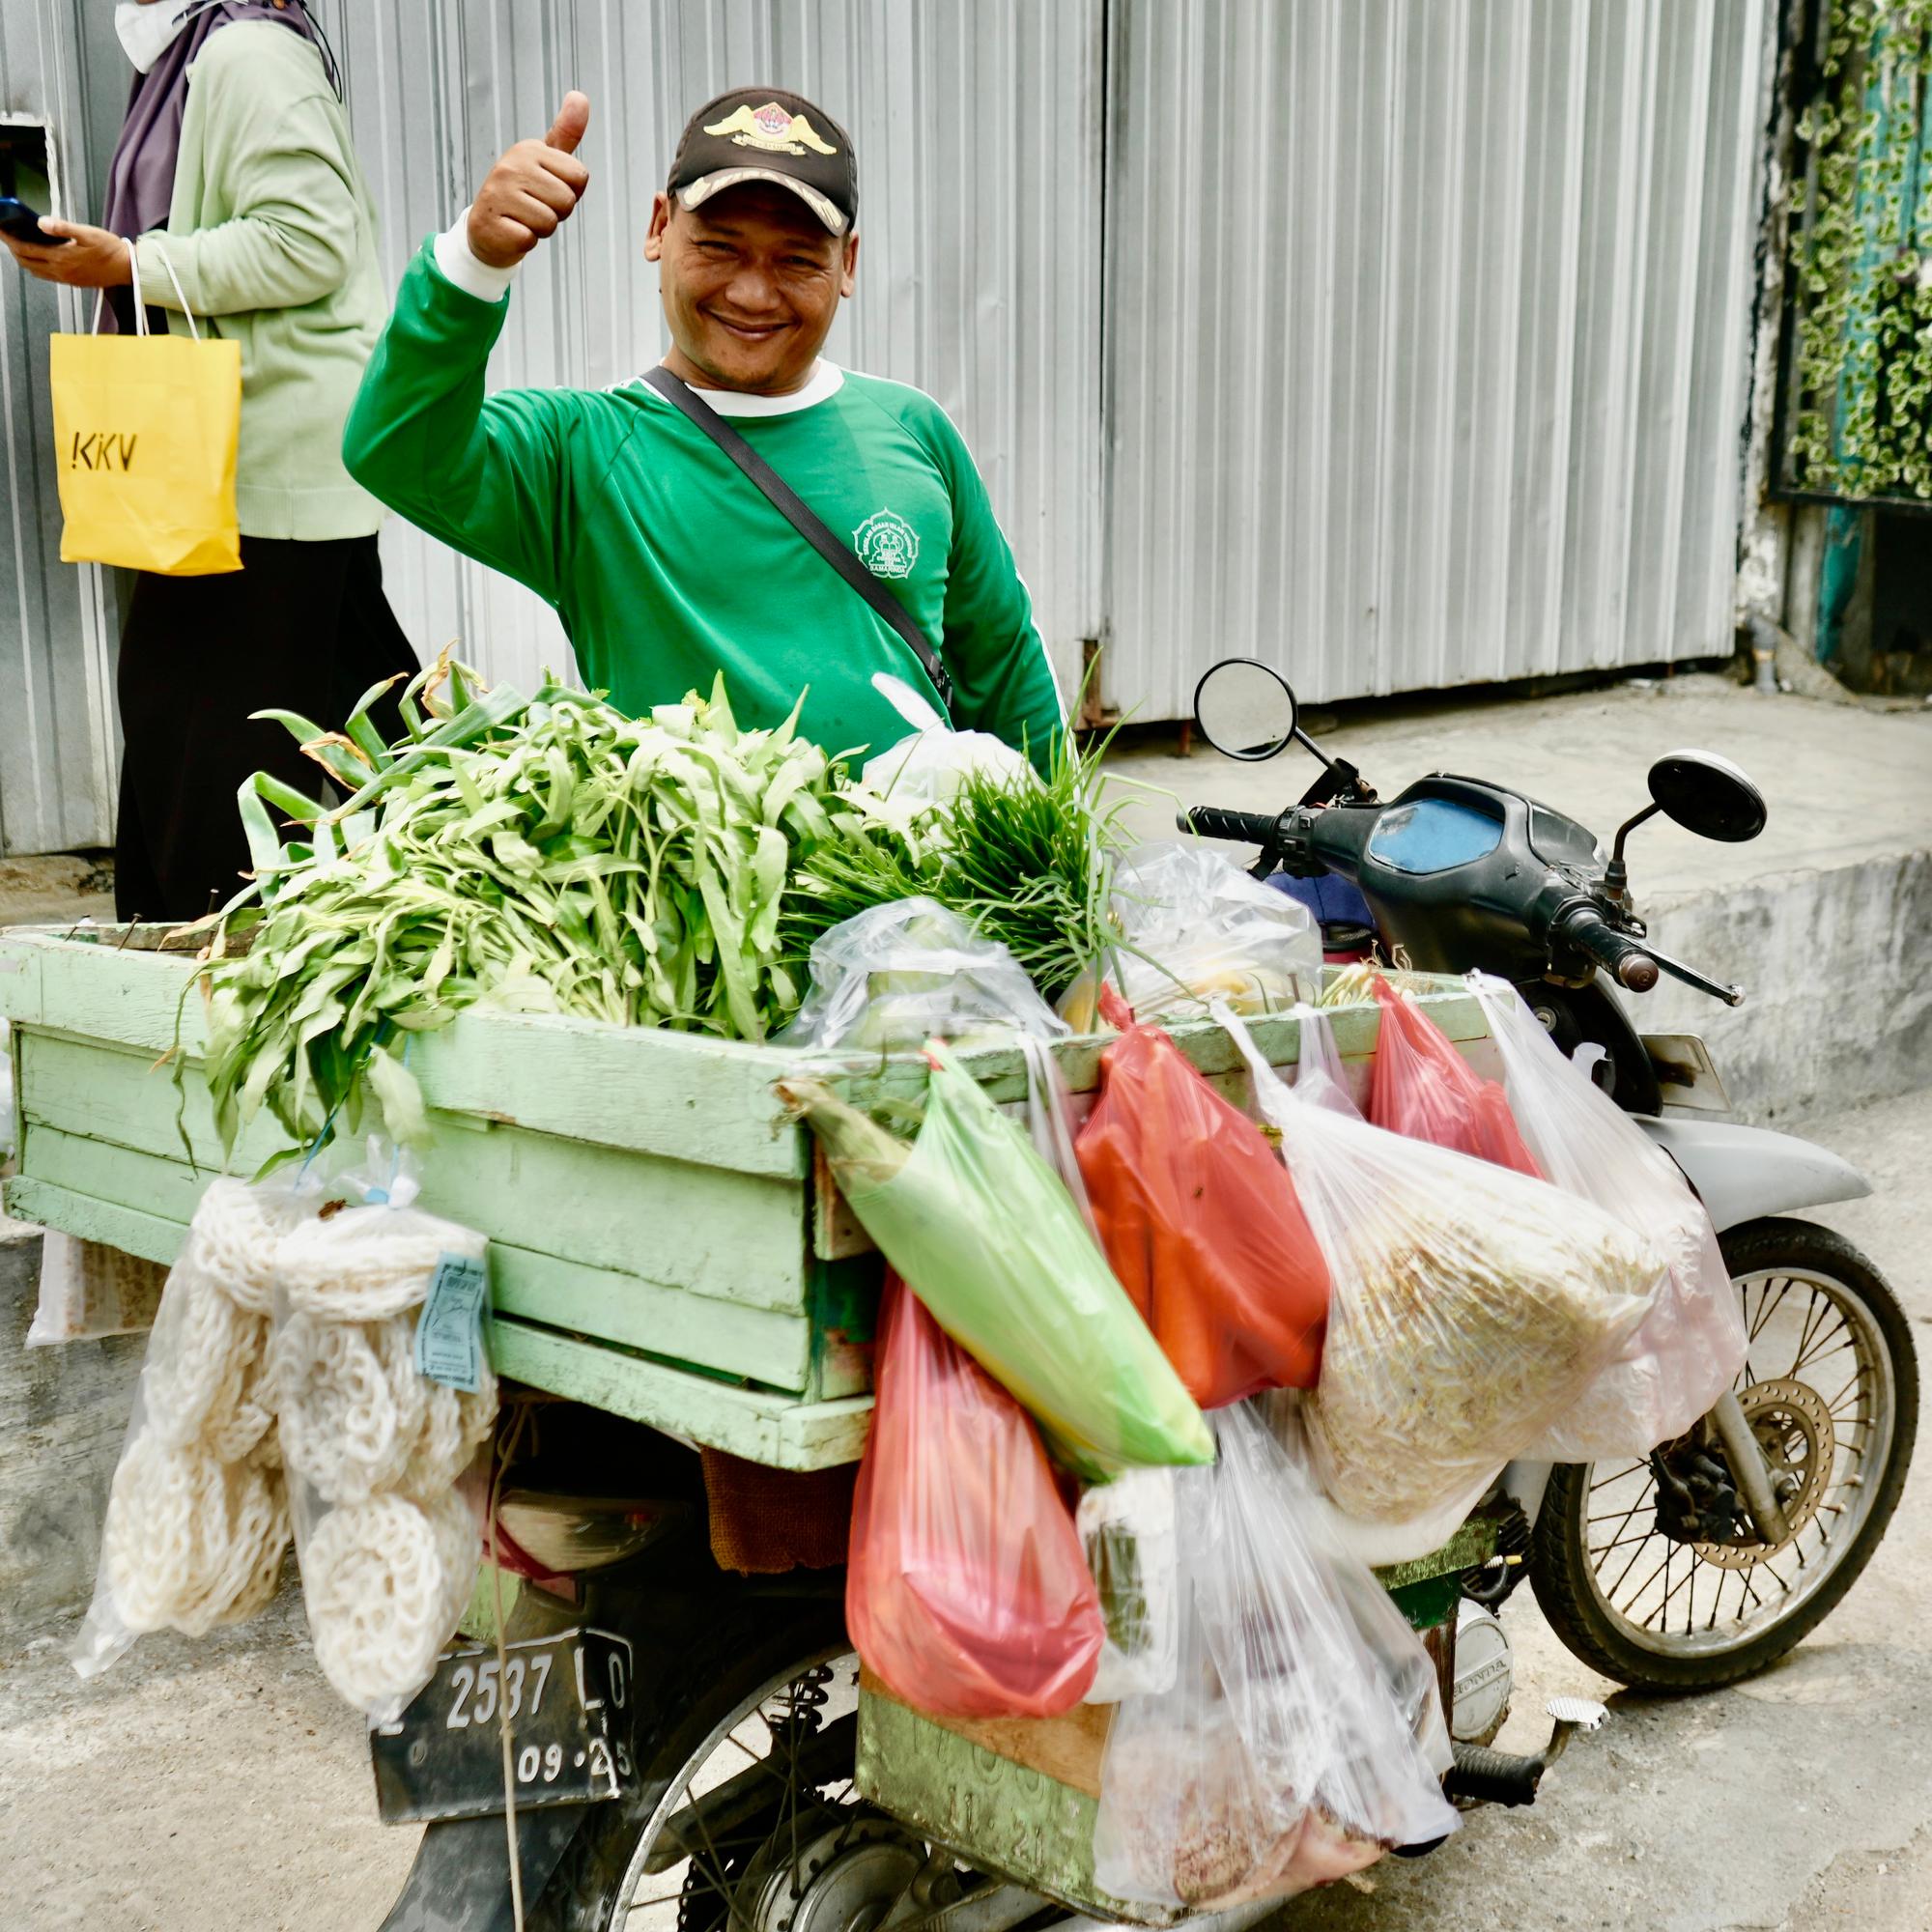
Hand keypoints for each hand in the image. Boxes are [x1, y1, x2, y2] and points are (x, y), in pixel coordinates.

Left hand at [1, 219, 131, 287]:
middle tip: (7, 236)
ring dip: (23, 259)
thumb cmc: (110, 249)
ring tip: (19, 246)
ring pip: (34, 271)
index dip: (9, 239)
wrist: (127, 268)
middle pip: (26, 262)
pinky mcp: (73, 281)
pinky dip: (36, 266)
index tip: (1, 229)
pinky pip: (47, 276)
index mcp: (61, 257)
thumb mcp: (87, 233)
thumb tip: (41, 222)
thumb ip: (62, 227)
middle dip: (13, 249)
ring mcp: (66, 278)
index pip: (25, 248)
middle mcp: (60, 271)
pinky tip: (38, 257)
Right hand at [468, 92, 590, 268]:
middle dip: (557, 213)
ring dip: (540, 229)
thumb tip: (580, 95)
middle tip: (534, 208)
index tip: (548, 190)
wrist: (488, 228)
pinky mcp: (492, 223)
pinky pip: (529, 239)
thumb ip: (565, 133)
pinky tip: (510, 230)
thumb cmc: (525, 193)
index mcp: (529, 149)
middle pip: (567, 201)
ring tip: (522, 218)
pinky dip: (524, 242)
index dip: (571, 192)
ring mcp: (499, 193)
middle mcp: (511, 166)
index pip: (580, 177)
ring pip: (550, 222)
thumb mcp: (546, 161)